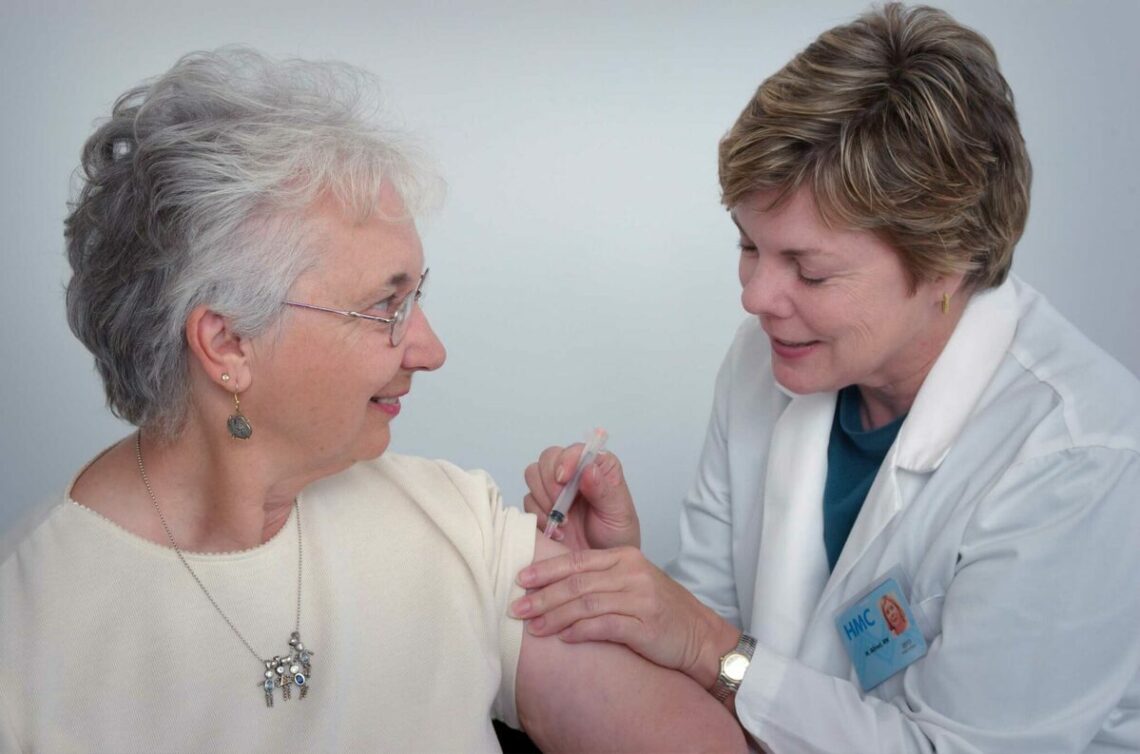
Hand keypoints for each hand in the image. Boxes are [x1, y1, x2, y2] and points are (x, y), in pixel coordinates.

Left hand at [510, 547, 738, 687]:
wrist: (700, 637)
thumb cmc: (661, 611)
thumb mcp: (631, 584)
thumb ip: (598, 580)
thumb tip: (552, 586)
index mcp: (625, 557)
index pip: (577, 560)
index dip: (546, 570)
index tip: (520, 579)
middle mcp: (632, 573)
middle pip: (577, 582)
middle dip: (542, 595)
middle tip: (516, 607)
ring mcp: (640, 598)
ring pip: (586, 604)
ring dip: (555, 616)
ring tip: (533, 628)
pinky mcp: (645, 625)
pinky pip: (605, 626)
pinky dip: (580, 632)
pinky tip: (563, 639)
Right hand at [523, 444, 639, 549]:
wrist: (602, 569)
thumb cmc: (617, 537)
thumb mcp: (619, 514)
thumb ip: (604, 491)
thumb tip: (589, 469)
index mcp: (598, 467)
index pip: (576, 450)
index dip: (566, 460)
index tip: (564, 479)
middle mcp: (575, 474)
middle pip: (548, 458)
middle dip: (551, 481)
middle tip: (561, 505)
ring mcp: (555, 489)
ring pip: (533, 475)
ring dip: (543, 499)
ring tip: (563, 522)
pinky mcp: (541, 507)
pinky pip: (528, 501)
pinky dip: (538, 516)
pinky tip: (557, 532)